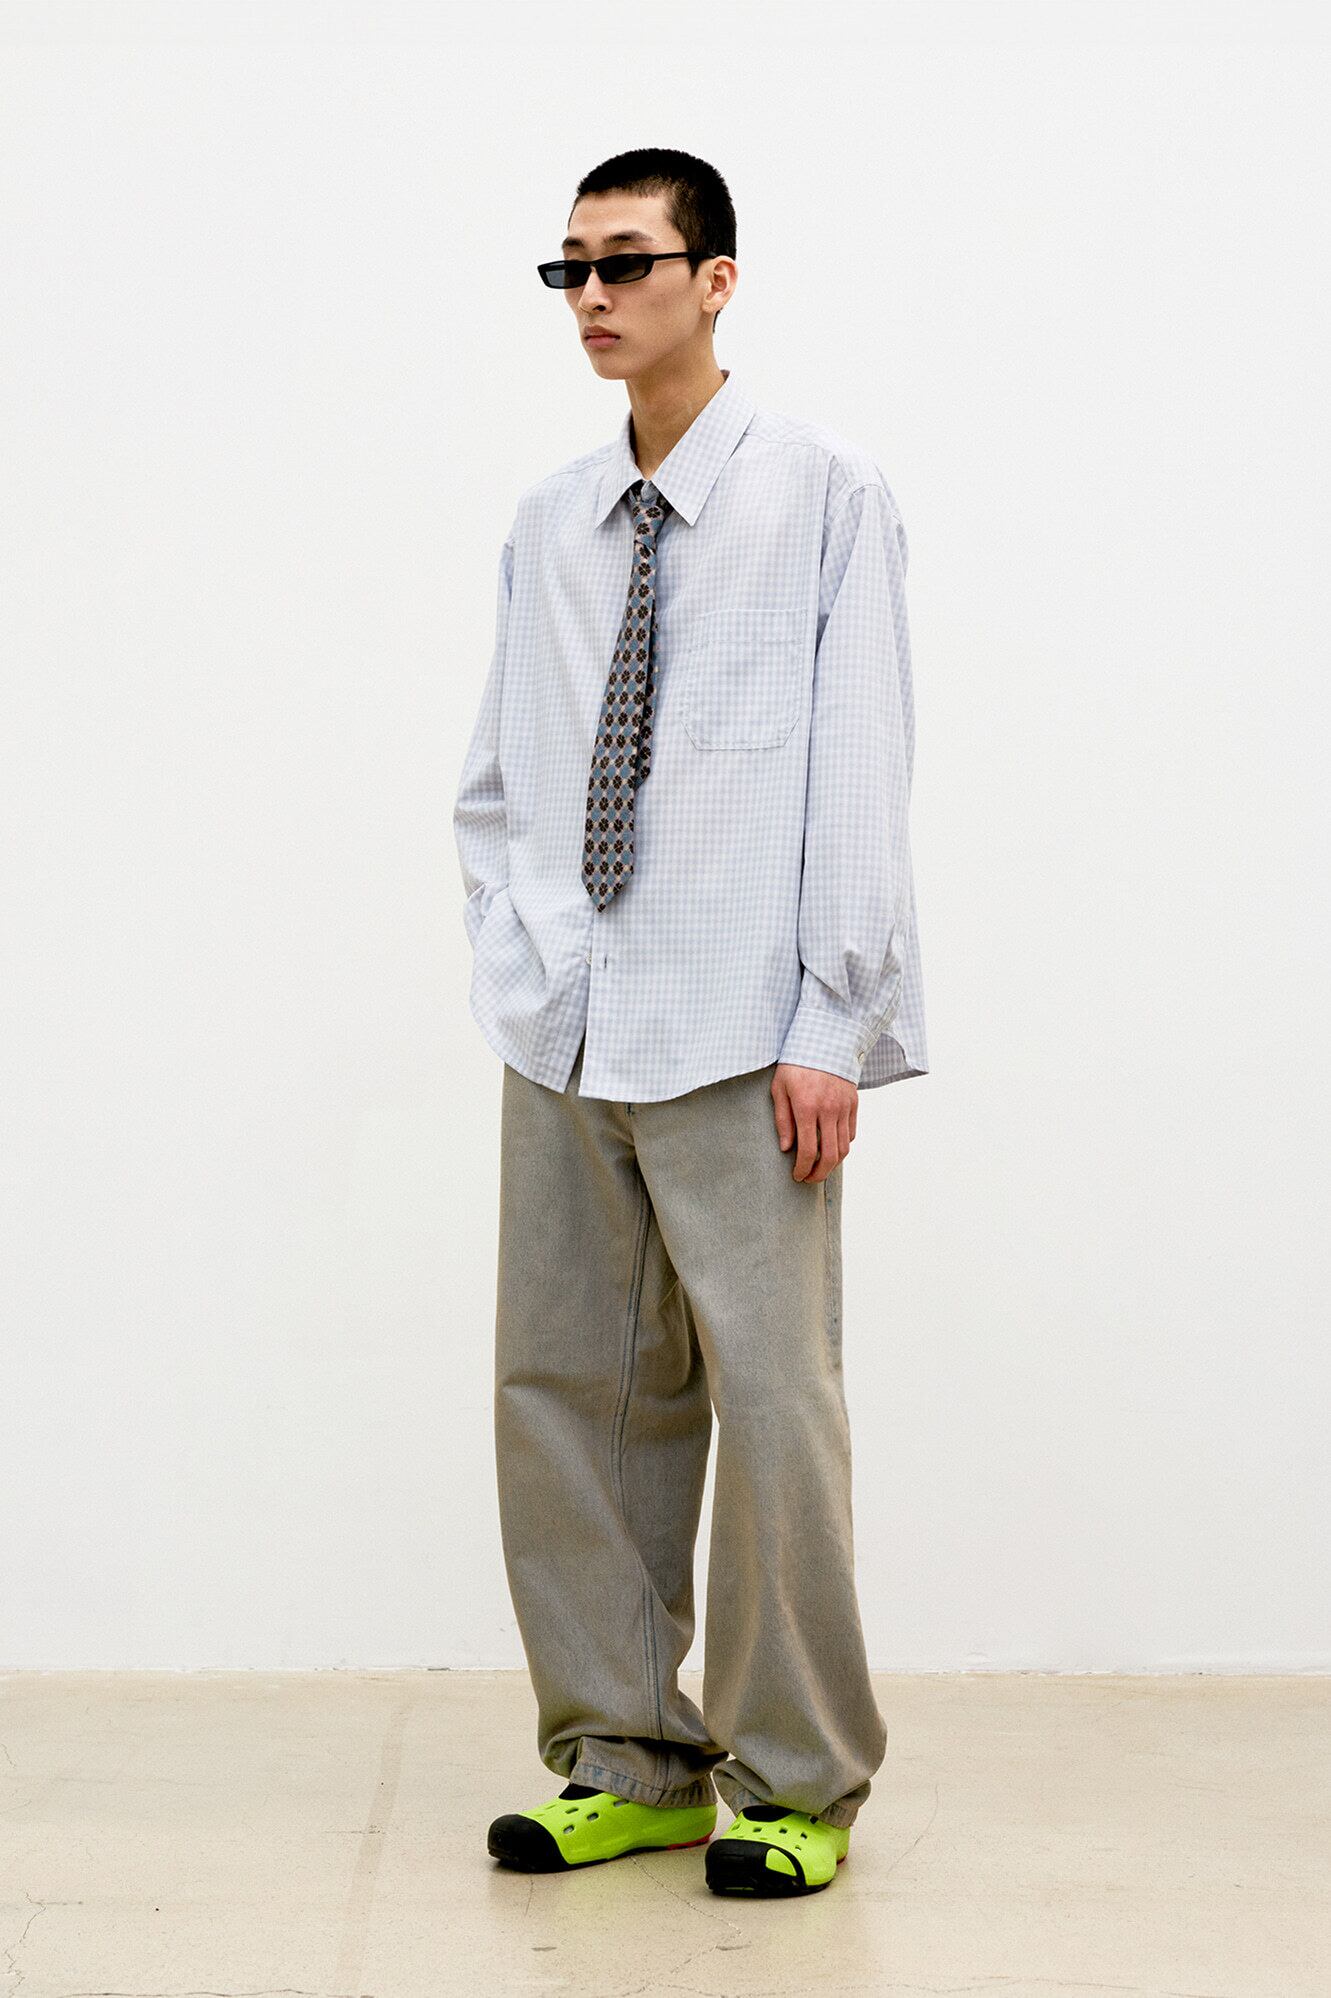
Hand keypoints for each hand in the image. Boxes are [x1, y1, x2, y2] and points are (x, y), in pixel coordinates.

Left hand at [771, 1063, 857, 1182]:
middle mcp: (828, 1110)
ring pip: (844, 1148)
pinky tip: (831, 1148)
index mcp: (807, 1107)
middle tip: (809, 1179)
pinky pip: (851, 1133)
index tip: (797, 1175)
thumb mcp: (779, 1088)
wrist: (824, 1040)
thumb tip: (786, 1148)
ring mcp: (844, 1107)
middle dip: (819, 1174)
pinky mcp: (854, 1103)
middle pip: (830, 1156)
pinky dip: (842, 1146)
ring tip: (820, 1168)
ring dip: (833, 1164)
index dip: (803, 1169)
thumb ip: (783, 1120)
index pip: (808, 1151)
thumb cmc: (795, 1064)